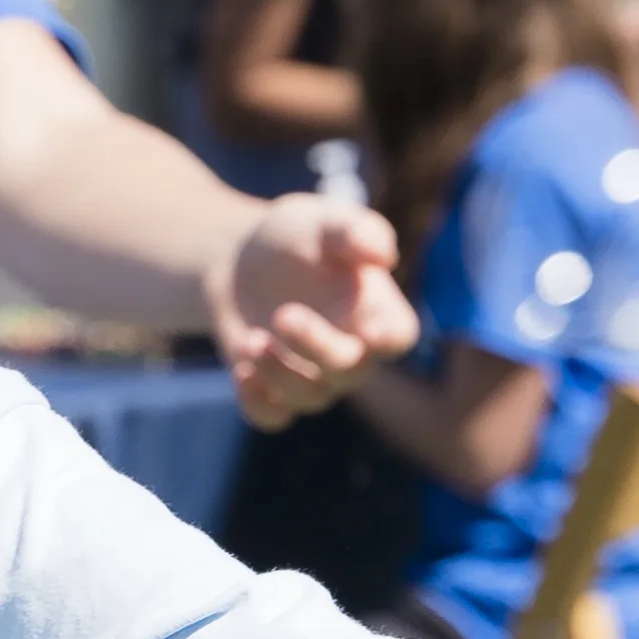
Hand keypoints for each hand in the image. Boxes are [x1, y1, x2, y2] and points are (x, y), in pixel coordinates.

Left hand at [209, 196, 418, 427]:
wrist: (240, 259)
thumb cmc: (295, 236)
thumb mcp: (320, 222)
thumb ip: (353, 232)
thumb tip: (384, 254)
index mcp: (375, 310)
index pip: (398, 335)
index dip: (388, 338)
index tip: (370, 334)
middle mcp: (352, 351)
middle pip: (350, 369)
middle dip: (318, 347)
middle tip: (284, 314)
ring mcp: (314, 376)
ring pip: (310, 397)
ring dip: (280, 373)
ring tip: (250, 340)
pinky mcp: (274, 390)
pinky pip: (273, 417)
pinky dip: (258, 404)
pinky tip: (241, 373)